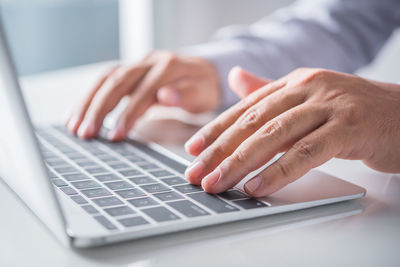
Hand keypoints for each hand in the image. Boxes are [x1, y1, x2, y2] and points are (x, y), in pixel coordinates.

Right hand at [65, 51, 220, 140]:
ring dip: (87, 103)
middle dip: (99, 109)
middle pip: (118, 81)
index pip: (144, 90)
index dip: (128, 113)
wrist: (203, 71)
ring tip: (73, 127)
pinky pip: (104, 81)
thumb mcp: (204, 93)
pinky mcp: (129, 71)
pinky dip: (89, 98)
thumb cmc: (204, 87)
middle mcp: (149, 62)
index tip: (115, 135)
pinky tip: (76, 115)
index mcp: (169, 66)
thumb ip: (185, 94)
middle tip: (86, 134)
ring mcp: (137, 64)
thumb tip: (164, 95)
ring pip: (105, 79)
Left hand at [184, 67, 399, 196]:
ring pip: (274, 135)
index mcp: (295, 82)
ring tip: (218, 183)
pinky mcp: (350, 128)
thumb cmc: (354, 112)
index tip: (193, 149)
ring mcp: (330, 105)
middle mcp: (308, 87)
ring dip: (240, 162)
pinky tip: (257, 186)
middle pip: (254, 121)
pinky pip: (306, 152)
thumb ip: (272, 91)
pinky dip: (279, 171)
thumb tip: (236, 78)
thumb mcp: (310, 98)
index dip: (217, 129)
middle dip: (220, 150)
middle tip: (197, 173)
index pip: (246, 107)